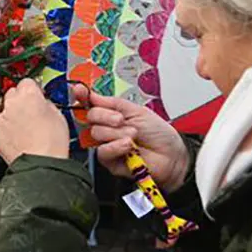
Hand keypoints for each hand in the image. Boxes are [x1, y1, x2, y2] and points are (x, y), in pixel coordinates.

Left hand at [0, 79, 68, 164]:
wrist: (41, 164)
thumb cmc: (52, 143)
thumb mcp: (59, 115)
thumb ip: (46, 103)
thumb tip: (43, 103)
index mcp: (29, 94)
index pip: (27, 82)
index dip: (33, 90)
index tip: (36, 96)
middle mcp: (12, 103)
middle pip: (13, 94)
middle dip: (20, 101)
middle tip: (31, 114)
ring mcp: (1, 119)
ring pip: (5, 112)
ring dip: (13, 118)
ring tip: (27, 131)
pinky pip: (0, 127)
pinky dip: (7, 132)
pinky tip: (19, 140)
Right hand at [74, 86, 188, 191]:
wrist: (171, 154)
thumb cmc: (158, 133)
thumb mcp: (136, 110)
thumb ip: (112, 103)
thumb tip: (92, 95)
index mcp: (112, 114)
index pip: (91, 104)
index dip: (83, 97)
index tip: (79, 90)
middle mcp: (107, 128)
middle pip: (91, 117)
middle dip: (106, 116)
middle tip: (122, 120)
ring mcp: (107, 144)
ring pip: (97, 133)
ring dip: (117, 133)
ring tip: (133, 136)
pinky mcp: (110, 161)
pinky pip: (102, 151)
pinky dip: (115, 146)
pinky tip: (128, 146)